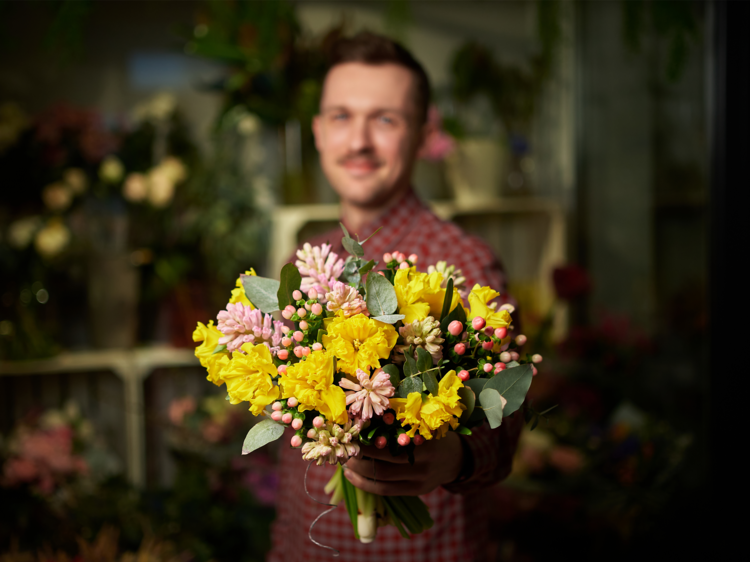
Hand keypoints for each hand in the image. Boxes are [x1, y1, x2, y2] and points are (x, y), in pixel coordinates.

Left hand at [343, 431, 463, 495]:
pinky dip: (365, 484)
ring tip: (345, 462)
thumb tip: (364, 419)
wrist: (456, 459)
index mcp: (425, 441)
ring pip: (382, 478)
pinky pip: (385, 490)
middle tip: (345, 447)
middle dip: (360, 455)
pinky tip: (352, 476)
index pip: (391, 440)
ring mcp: (420, 480)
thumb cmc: (432, 435)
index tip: (352, 431)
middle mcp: (424, 463)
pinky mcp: (416, 491)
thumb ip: (399, 424)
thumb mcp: (422, 424)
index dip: (369, 437)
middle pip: (384, 461)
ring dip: (358, 471)